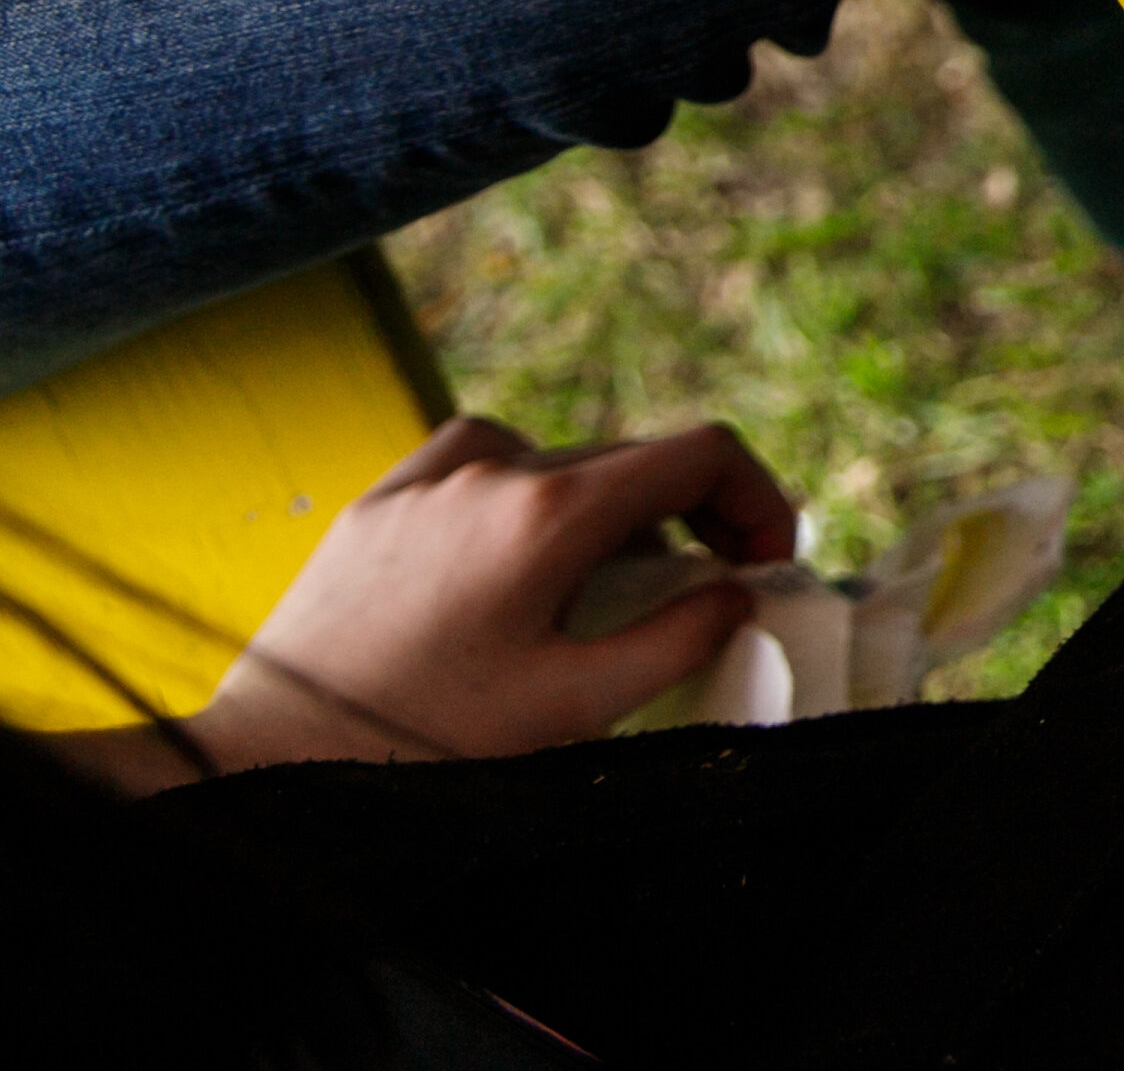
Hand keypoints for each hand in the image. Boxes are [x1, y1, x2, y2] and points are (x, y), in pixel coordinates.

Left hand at [191, 418, 797, 771]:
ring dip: (610, 509)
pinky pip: (484, 464)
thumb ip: (676, 639)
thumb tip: (734, 596)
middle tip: (705, 587)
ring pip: (563, 460)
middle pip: (637, 459)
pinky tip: (519, 552)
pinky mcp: (383, 498)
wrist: (277, 753)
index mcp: (554, 513)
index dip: (757, 498)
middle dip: (693, 515)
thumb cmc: (427, 738)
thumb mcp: (574, 706)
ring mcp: (431, 477)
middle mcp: (496, 471)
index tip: (763, 561)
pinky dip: (529, 494)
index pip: (701, 454)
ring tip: (603, 587)